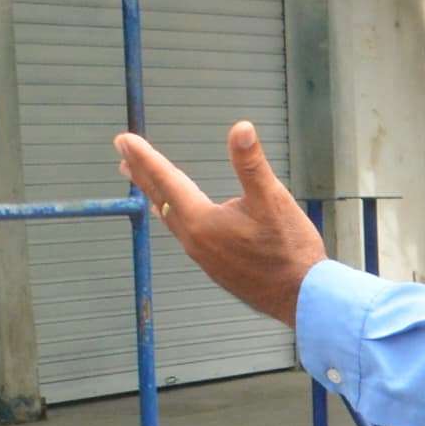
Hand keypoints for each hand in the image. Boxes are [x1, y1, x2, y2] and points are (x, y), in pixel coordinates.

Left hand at [118, 120, 324, 322]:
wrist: (302, 297)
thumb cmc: (289, 250)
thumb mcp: (272, 200)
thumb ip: (251, 164)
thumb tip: (241, 128)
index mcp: (202, 221)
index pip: (166, 180)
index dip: (145, 157)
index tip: (124, 140)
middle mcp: (194, 240)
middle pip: (160, 199)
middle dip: (141, 174)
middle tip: (122, 154)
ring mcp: (202, 256)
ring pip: (170, 217)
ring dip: (155, 195)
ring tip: (142, 182)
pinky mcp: (214, 267)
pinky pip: (183, 234)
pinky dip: (172, 214)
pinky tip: (177, 215)